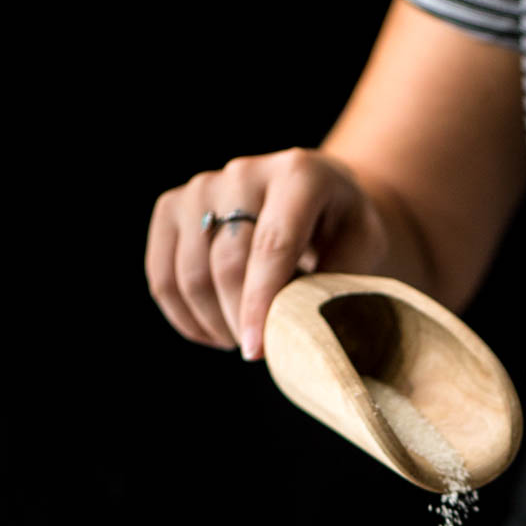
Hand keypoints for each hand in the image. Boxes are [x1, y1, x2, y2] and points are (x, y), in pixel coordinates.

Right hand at [145, 147, 387, 360]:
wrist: (315, 196)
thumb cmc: (344, 229)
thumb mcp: (363, 248)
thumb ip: (335, 280)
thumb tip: (298, 327)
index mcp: (298, 175)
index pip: (272, 246)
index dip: (261, 304)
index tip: (257, 351)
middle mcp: (243, 172)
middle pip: (226, 263)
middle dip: (238, 320)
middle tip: (259, 353)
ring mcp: (202, 187)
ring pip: (190, 274)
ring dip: (212, 323)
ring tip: (241, 340)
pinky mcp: (172, 207)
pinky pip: (162, 275)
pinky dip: (184, 316)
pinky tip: (212, 332)